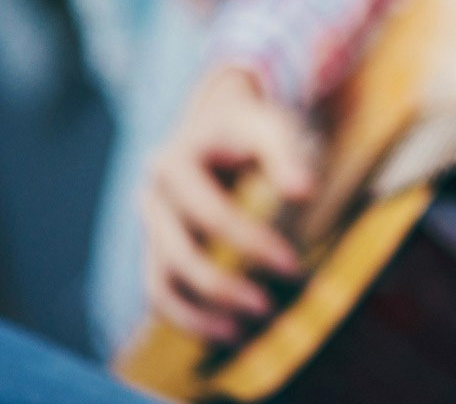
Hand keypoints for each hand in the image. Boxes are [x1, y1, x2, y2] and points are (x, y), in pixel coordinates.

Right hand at [142, 68, 315, 341]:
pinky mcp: (158, 250)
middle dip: (223, 286)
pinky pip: (161, 293)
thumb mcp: (271, 126)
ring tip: (241, 333)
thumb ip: (287, 153)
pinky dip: (188, 318)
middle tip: (269, 307)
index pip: (210, 213)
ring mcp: (150, 228)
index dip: (250, 242)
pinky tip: (225, 331)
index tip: (292, 265)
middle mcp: (152, 198)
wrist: (220, 124)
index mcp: (174, 164)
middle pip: (179, 255)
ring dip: (197, 316)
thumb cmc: (252, 127)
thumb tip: (303, 191)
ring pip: (160, 284)